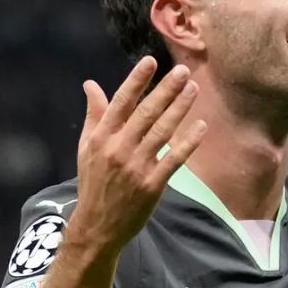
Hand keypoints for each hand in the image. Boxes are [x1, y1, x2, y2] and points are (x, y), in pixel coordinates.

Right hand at [68, 56, 206, 257]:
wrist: (97, 225)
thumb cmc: (93, 182)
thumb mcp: (87, 147)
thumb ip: (94, 115)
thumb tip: (90, 84)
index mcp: (102, 137)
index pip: (121, 102)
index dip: (137, 81)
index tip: (151, 61)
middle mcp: (119, 148)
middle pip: (146, 113)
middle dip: (166, 90)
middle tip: (183, 71)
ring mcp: (137, 167)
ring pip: (162, 131)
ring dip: (180, 109)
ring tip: (194, 89)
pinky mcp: (153, 184)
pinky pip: (174, 158)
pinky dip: (189, 142)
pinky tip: (201, 126)